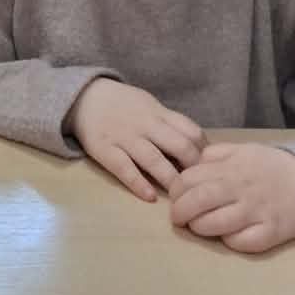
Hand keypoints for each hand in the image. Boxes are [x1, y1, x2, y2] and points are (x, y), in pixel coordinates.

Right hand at [69, 78, 204, 201]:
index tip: (210, 167)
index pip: (191, 131)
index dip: (204, 150)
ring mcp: (125, 137)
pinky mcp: (105, 150)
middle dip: (193, 167)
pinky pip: (124, 169)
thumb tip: (198, 146)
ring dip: (170, 179)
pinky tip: (150, 196)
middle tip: (200, 186)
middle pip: (179, 145)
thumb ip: (170, 124)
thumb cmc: (122, 104)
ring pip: (154, 160)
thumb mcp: (149, 105)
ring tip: (181, 196)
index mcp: (159, 113)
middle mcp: (145, 125)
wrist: (84, 97)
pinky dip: (138, 183)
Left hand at [169, 142, 294, 253]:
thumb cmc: (275, 166)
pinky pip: (241, 243)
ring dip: (200, 228)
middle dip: (179, 213)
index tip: (177, 198)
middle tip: (179, 218)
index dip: (176, 191)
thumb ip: (215, 154)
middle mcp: (240, 188)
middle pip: (196, 201)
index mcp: (230, 167)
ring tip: (200, 227)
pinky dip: (230, 242)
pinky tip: (231, 236)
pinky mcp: (272, 232)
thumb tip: (190, 166)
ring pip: (213, 224)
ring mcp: (257, 211)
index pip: (188, 179)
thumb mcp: (243, 149)